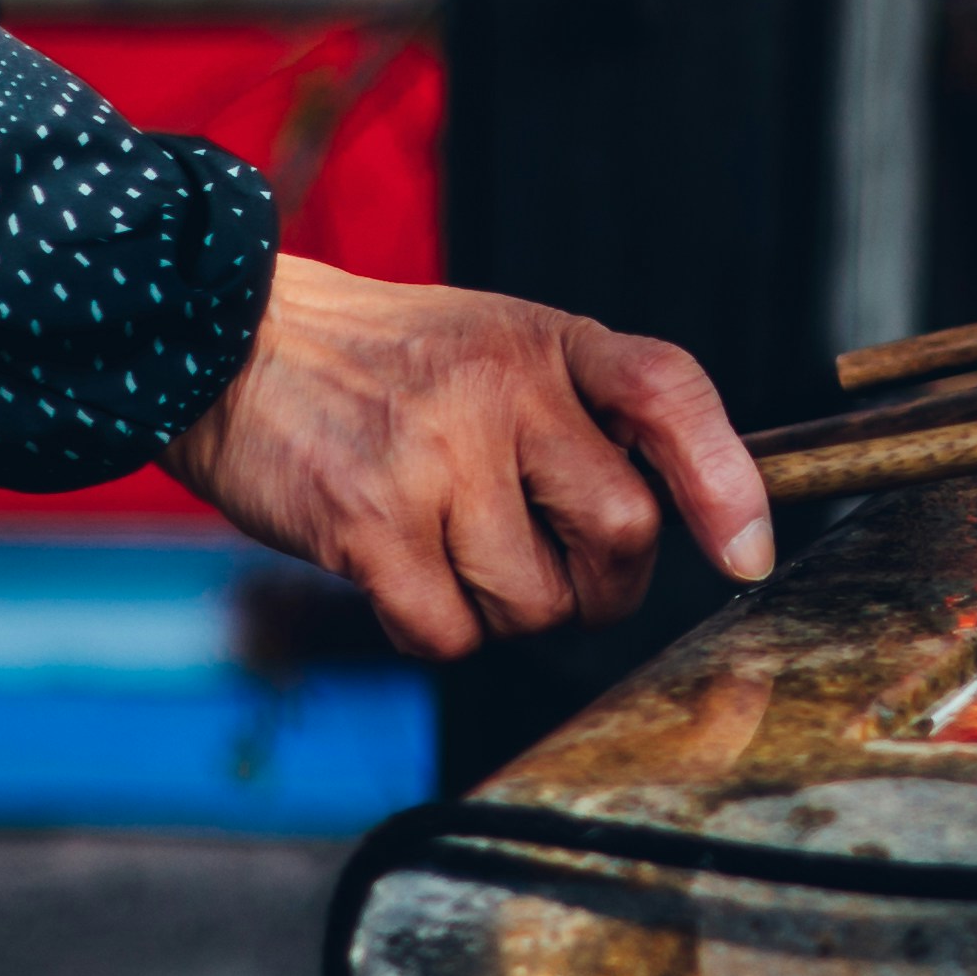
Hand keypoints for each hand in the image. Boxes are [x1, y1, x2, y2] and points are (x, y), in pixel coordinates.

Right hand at [154, 256, 772, 661]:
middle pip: (623, 533)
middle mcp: (499, 389)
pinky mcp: (368, 524)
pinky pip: (452, 634)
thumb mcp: (499, 345)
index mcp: (548, 341)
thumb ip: (586, 412)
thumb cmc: (386, 365)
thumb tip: (690, 523)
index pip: (669, 393)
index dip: (725, 481)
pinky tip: (403, 576)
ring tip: (453, 548)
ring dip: (505, 607)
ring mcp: (434, 457)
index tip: (747, 555)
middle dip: (603, 581)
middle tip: (556, 566)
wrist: (230, 344)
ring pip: (535, 602)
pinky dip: (438, 630)